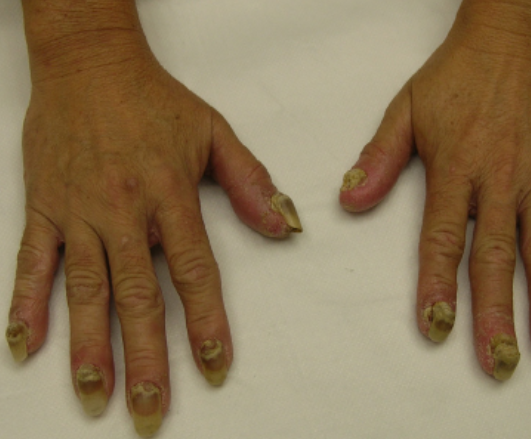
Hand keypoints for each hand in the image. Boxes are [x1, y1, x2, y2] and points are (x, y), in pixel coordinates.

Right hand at [5, 26, 300, 436]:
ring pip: (84, 291)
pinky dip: (26, 304)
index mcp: (171, 196)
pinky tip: (26, 344)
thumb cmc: (155, 100)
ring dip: (89, 347)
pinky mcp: (43, 208)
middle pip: (138, 298)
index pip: (194, 273)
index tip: (215, 366)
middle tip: (150, 410)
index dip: (207, 324)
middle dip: (146, 359)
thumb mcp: (215, 132)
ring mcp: (79, 213)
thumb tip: (285, 227)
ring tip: (95, 395)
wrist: (88, 64)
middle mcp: (124, 213)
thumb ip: (251, 182)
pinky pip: (32, 262)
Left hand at [339, 0, 530, 380]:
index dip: (438, 287)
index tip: (437, 328)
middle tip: (501, 360)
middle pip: (498, 257)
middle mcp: (500, 179)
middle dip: (499, 314)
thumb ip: (378, 160)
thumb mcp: (404, 111)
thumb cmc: (456, 76)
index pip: (443, 240)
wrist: (510, 39)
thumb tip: (350, 200)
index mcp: (456, 169)